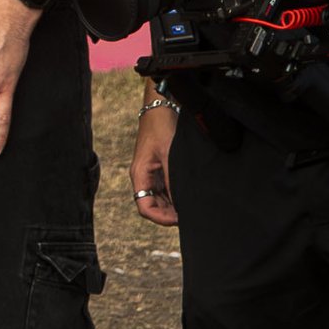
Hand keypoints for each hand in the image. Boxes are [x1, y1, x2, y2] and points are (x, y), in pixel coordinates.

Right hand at [130, 96, 179, 225]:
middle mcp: (143, 177)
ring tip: (190, 208)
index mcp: (139, 175)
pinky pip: (165, 189)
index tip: (178, 220)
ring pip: (159, 200)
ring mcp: (151, 174)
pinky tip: (187, 196)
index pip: (145, 207)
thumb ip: (172, 180)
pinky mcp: (159, 169)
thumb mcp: (169, 155)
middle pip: (152, 206)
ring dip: (173, 206)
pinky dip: (175, 196)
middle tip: (189, 216)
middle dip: (169, 214)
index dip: (160, 218)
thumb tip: (180, 202)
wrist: (161, 108)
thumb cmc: (161, 127)